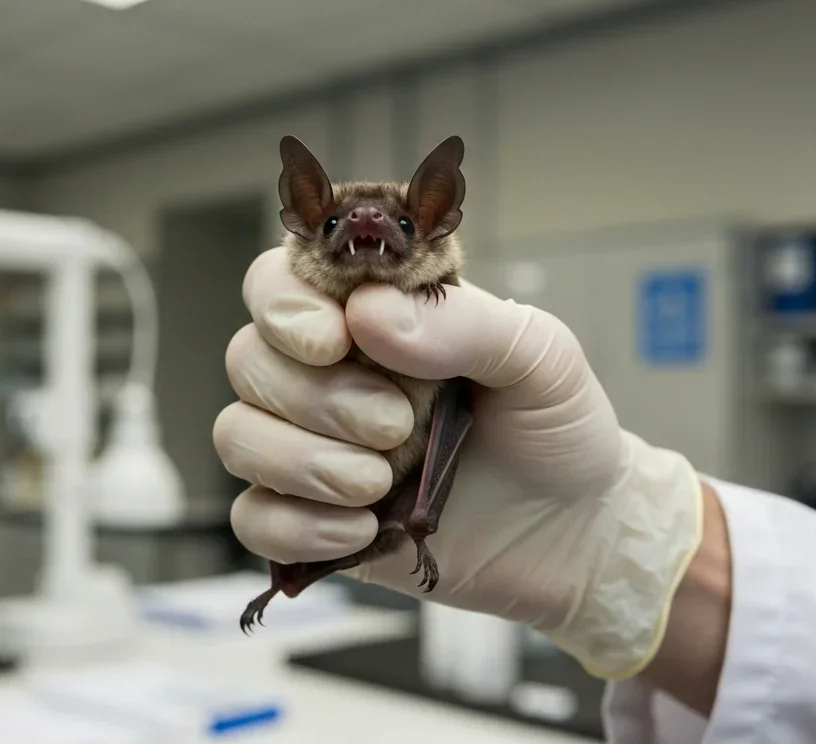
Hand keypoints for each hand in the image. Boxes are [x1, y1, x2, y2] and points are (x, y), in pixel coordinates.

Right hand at [214, 247, 703, 678]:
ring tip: (378, 483)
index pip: (278, 282)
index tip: (334, 337)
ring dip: (303, 461)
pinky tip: (360, 529)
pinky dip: (298, 525)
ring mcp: (312, 448)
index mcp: (372, 315)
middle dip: (316, 398)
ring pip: (238, 436)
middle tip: (395, 425)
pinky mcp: (311, 519)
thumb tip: (369, 313)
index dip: (285, 305)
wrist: (578, 533)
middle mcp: (327, 375)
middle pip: (248, 360)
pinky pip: (253, 519)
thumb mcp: (538, 355)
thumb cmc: (555, 428)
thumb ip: (462, 321)